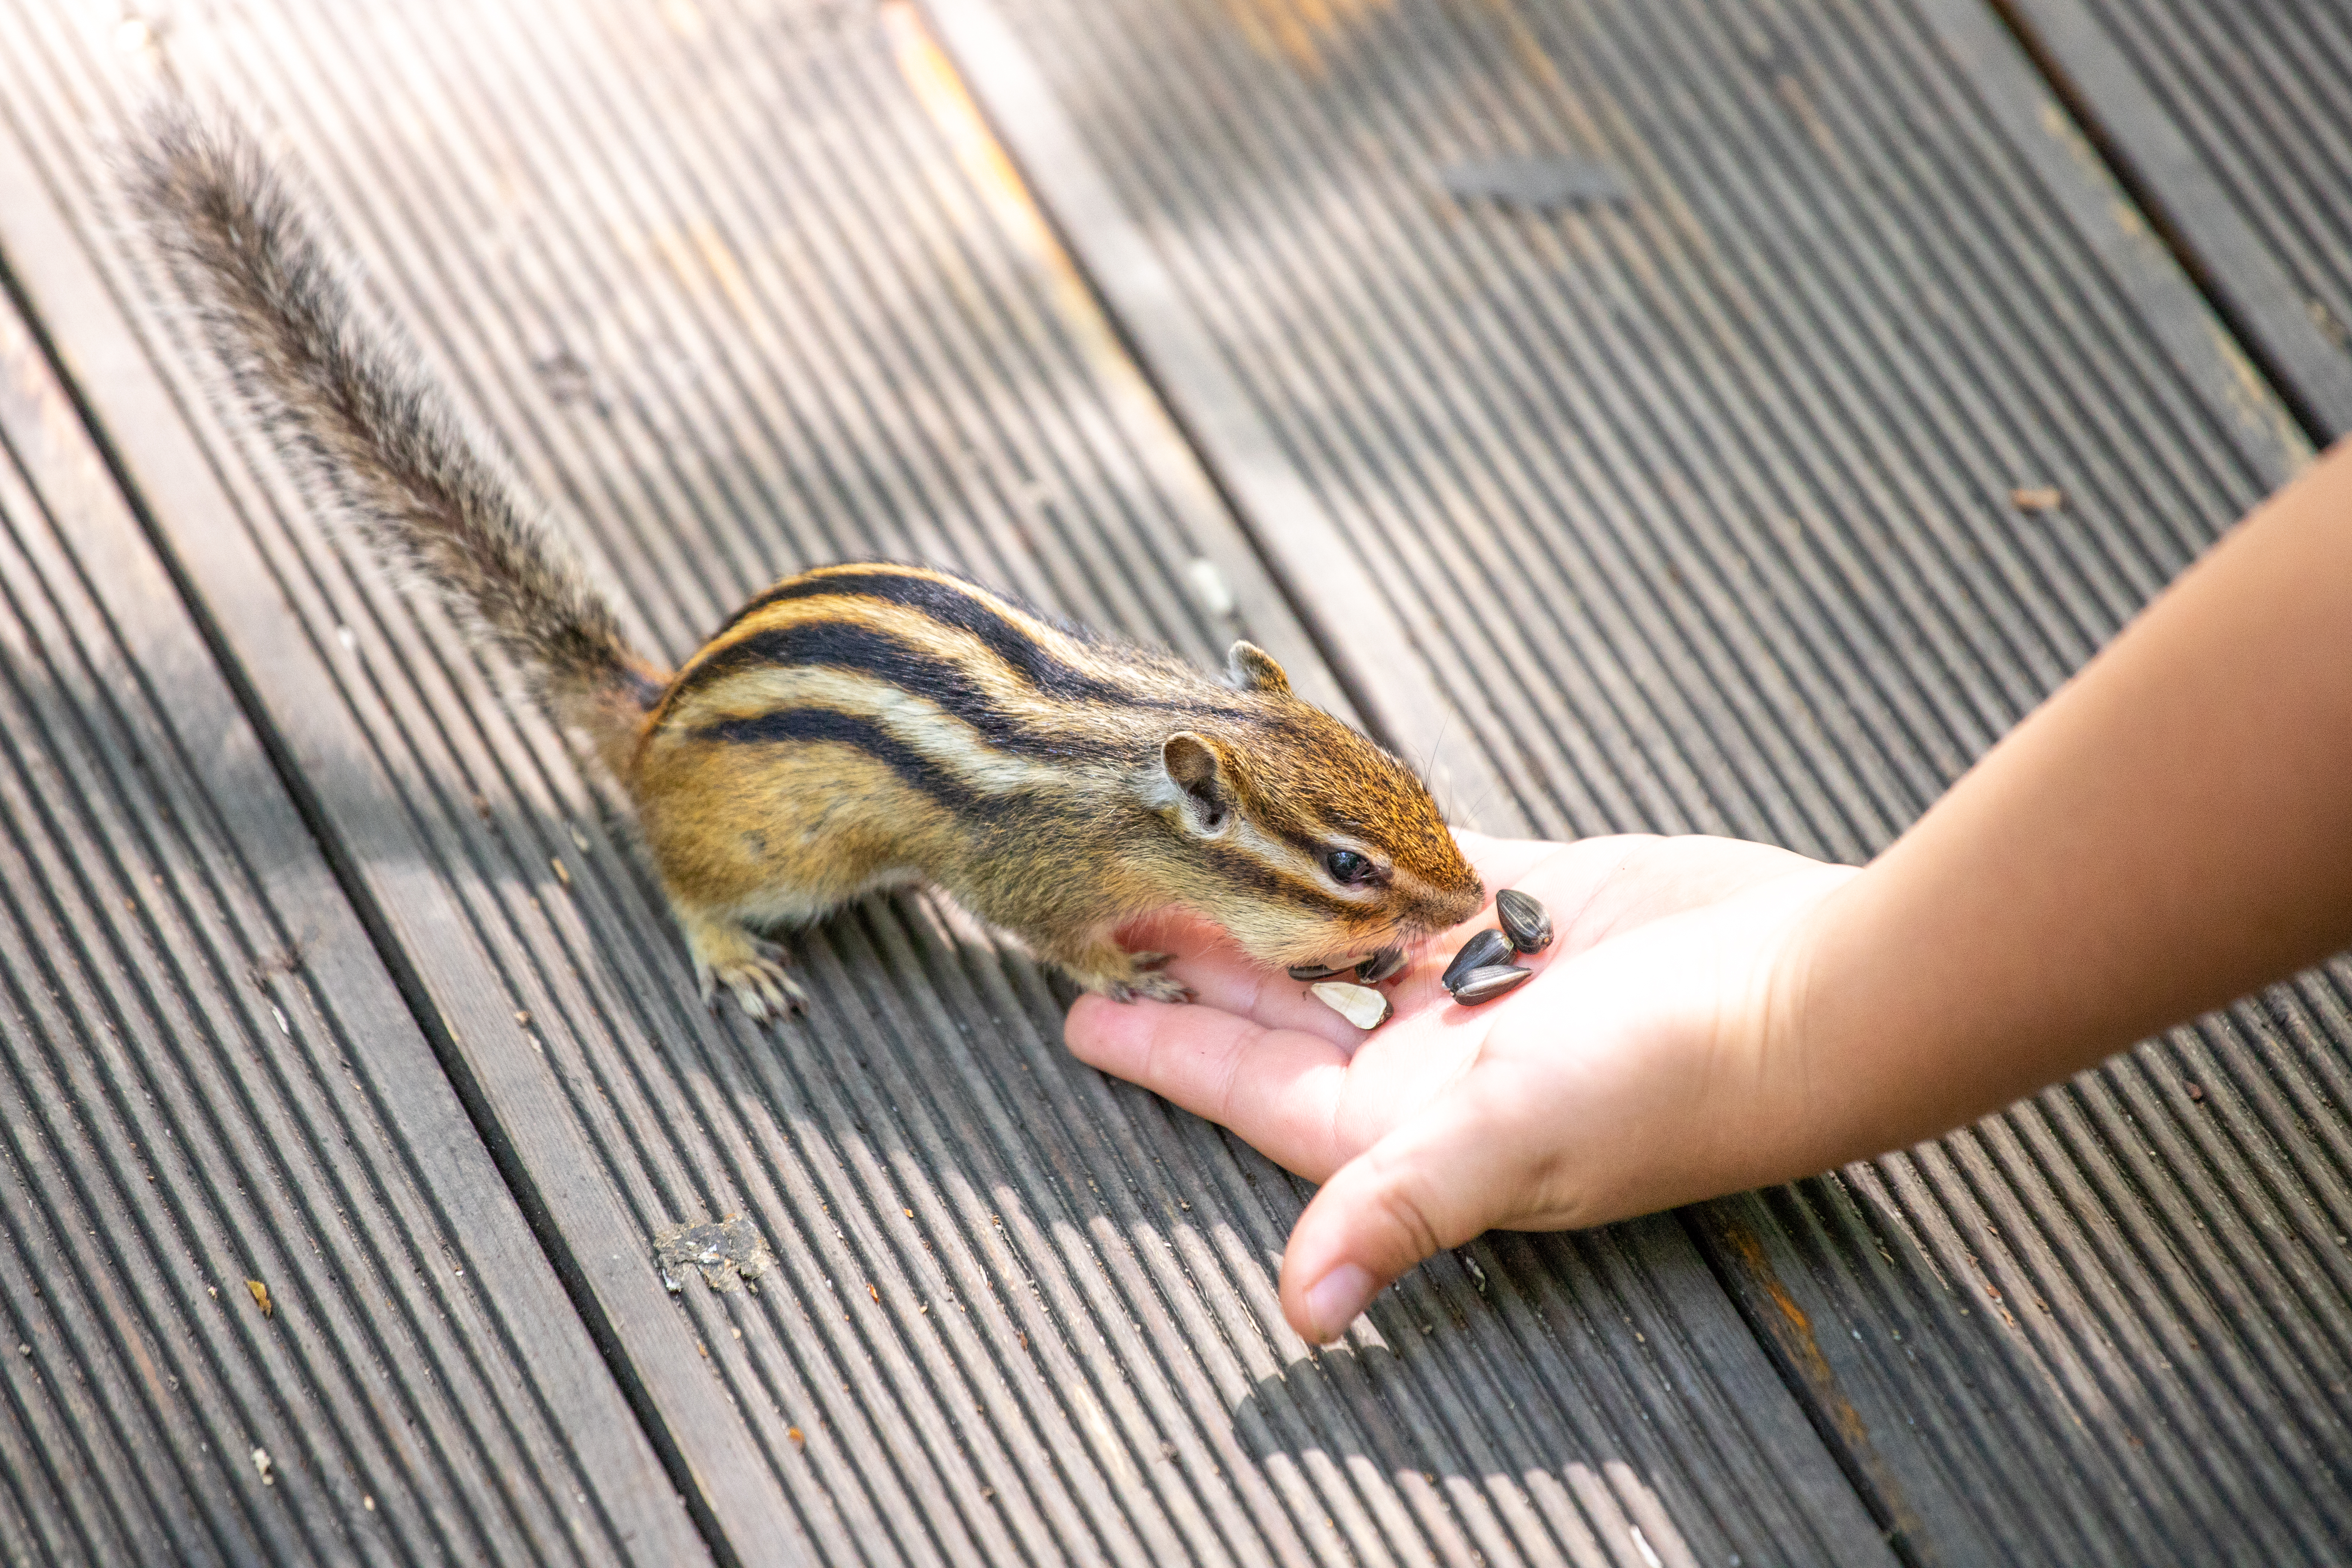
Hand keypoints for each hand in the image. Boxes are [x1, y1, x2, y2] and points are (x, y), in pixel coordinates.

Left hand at [1064, 831, 1857, 1343]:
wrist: (1815, 996)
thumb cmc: (1670, 1082)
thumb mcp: (1510, 1142)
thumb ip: (1393, 1208)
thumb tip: (1302, 1319)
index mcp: (1411, 1121)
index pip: (1252, 1089)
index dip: (1165, 1053)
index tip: (1079, 1014)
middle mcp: (1437, 1058)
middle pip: (1283, 1009)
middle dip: (1197, 966)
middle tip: (1105, 905)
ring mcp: (1486, 978)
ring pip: (1344, 930)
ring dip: (1271, 893)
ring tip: (1188, 838)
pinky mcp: (1538, 901)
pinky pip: (1426, 865)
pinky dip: (1371, 835)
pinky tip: (1314, 799)